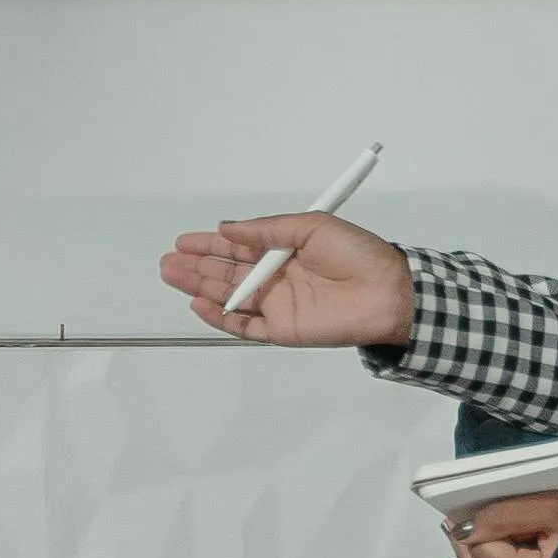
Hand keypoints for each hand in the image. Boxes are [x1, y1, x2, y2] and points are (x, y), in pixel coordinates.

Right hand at [160, 207, 417, 347]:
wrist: (387, 293)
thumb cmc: (358, 255)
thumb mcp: (311, 227)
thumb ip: (267, 230)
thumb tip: (228, 227)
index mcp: (286, 250)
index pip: (240, 247)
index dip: (212, 244)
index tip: (185, 240)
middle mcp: (278, 278)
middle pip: (228, 273)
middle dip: (198, 266)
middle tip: (169, 261)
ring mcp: (279, 305)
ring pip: (231, 297)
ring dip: (202, 287)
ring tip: (174, 276)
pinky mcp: (283, 329)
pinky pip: (245, 326)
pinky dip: (222, 317)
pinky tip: (200, 304)